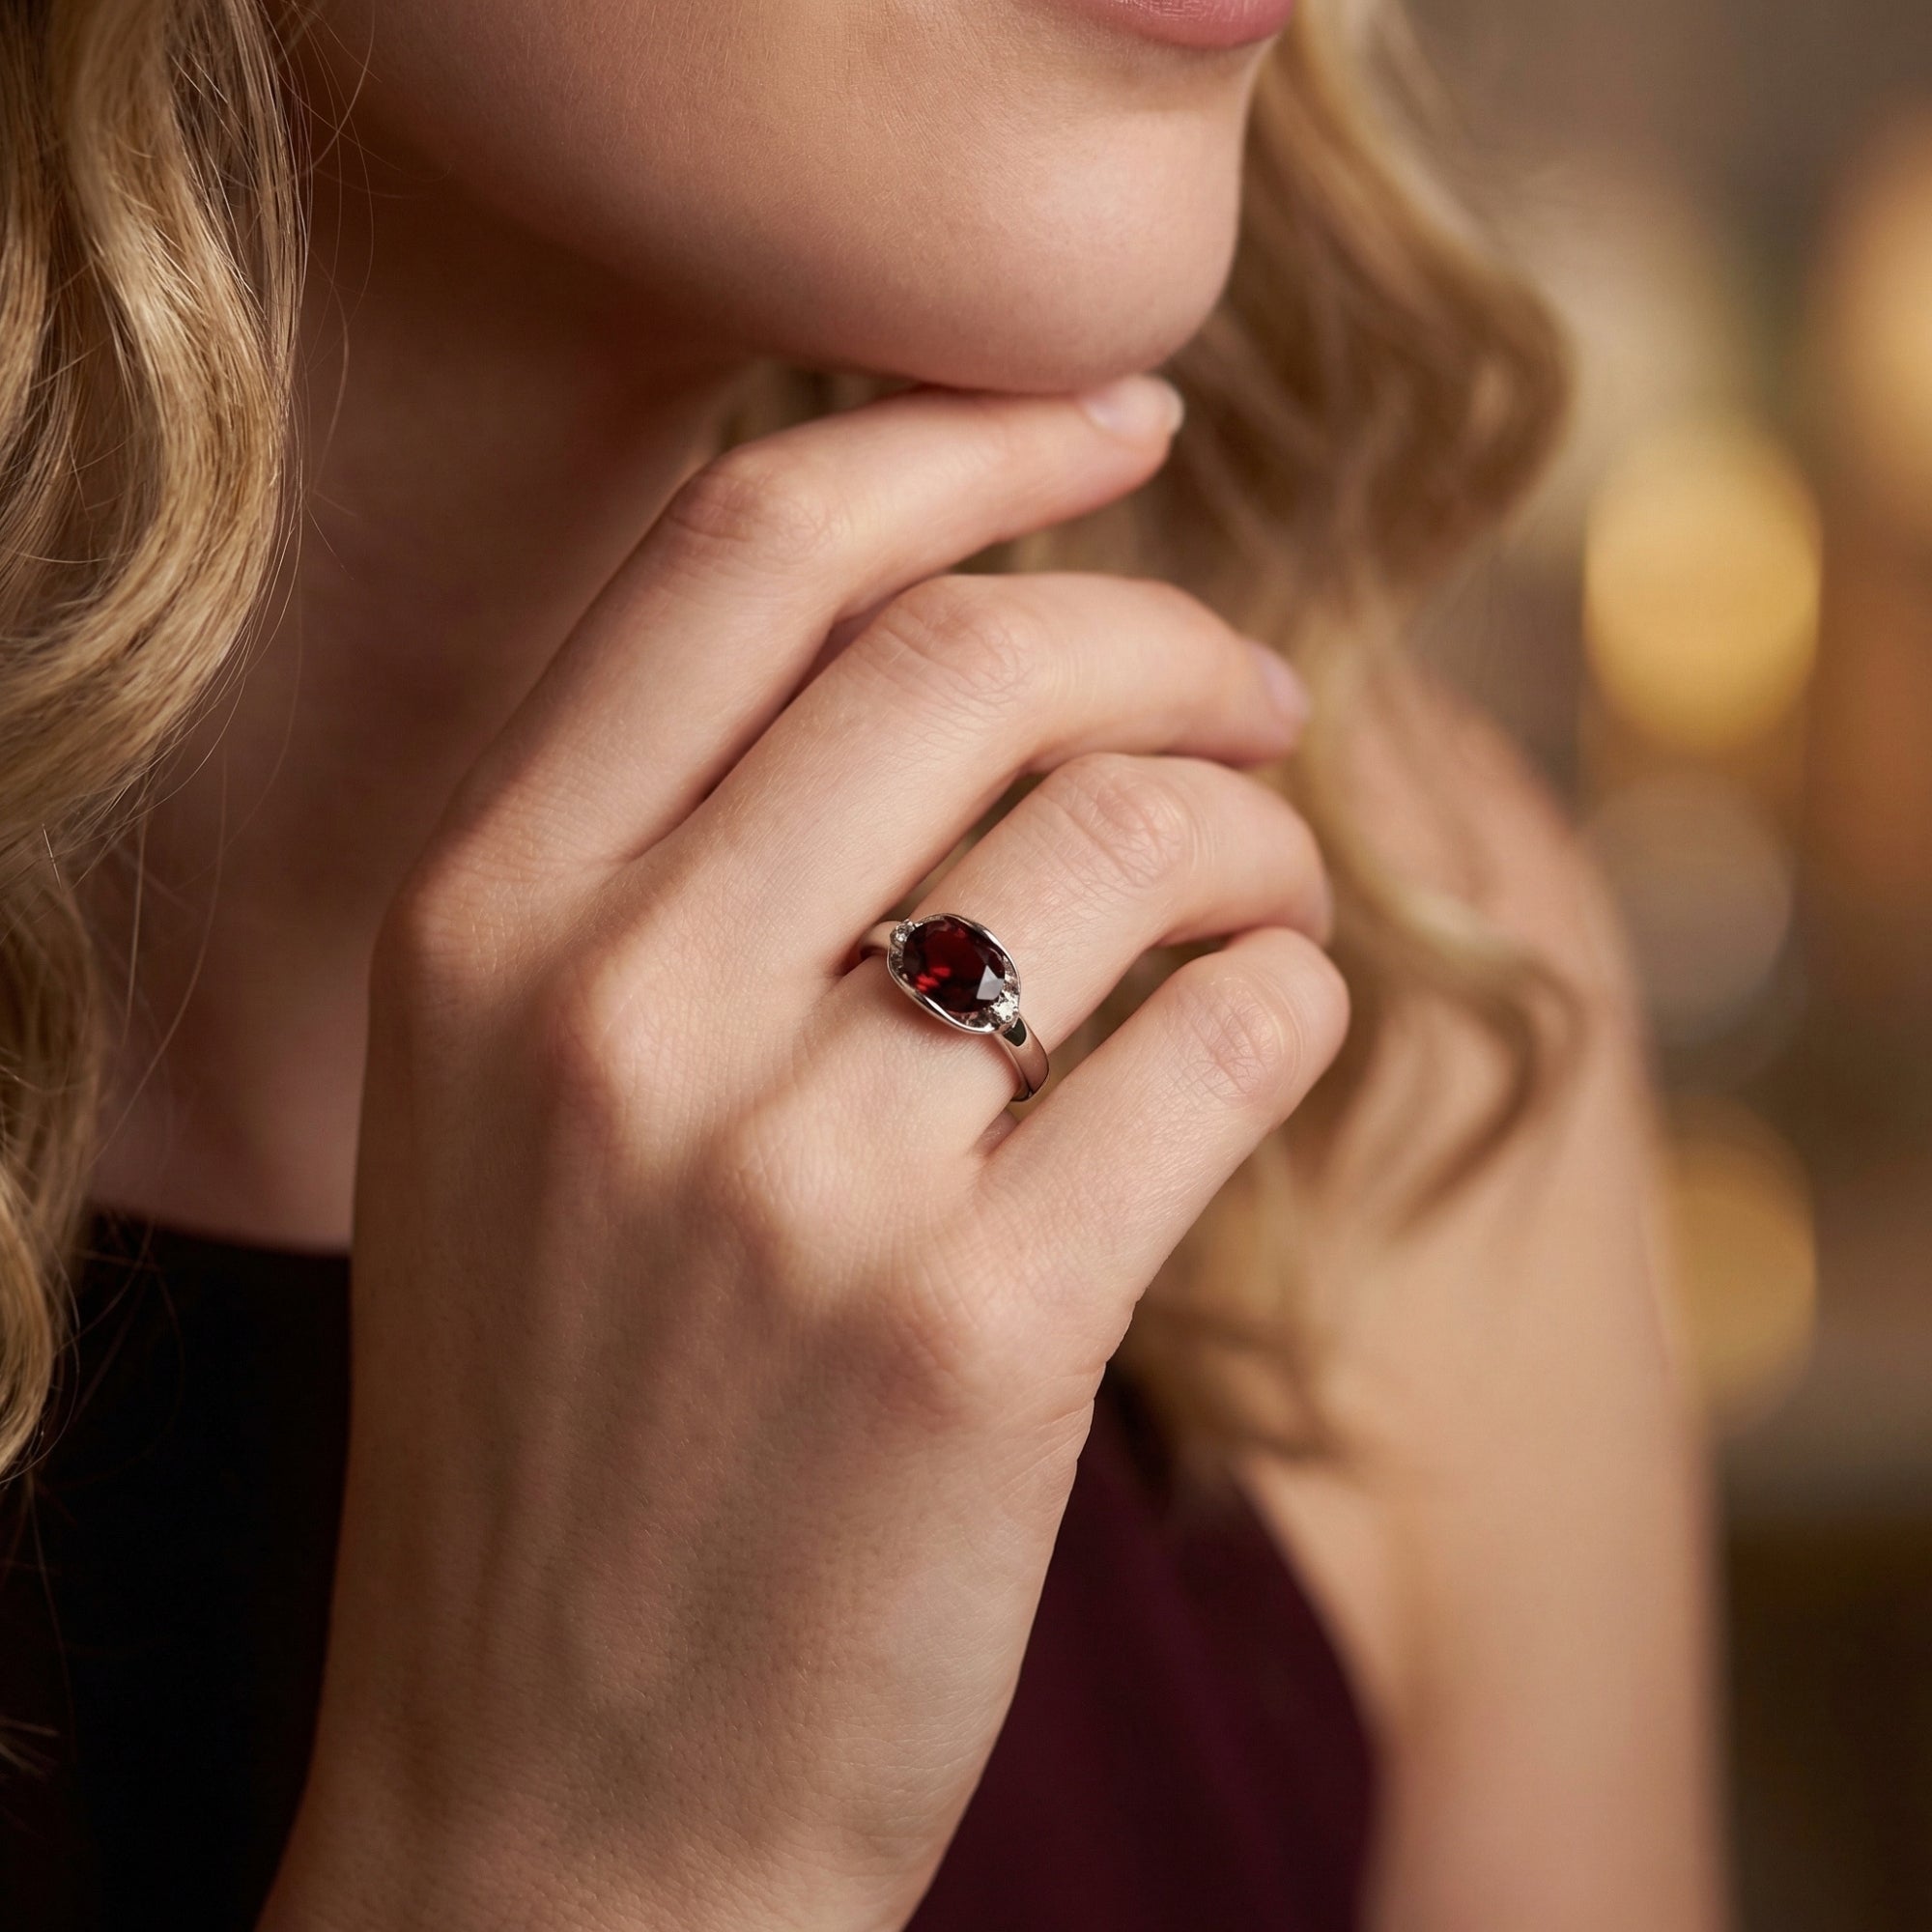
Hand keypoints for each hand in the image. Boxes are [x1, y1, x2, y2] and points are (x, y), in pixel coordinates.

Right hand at [262, 375, 1346, 1931]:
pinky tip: (1261, 1036)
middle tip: (1247, 694)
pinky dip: (1292, 996)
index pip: (752, 550)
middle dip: (1168, 634)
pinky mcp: (974, 1331)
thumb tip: (954, 628)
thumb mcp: (517, 1102)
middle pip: (974, 654)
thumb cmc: (569, 1425)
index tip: (1119, 414)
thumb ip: (675, 855)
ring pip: (1133, 832)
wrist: (561, 1801)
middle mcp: (610, 1007)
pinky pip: (1228, 1033)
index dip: (969, 438)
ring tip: (1262, 888)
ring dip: (1255, 827)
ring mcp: (790, 1174)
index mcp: (481, 917)